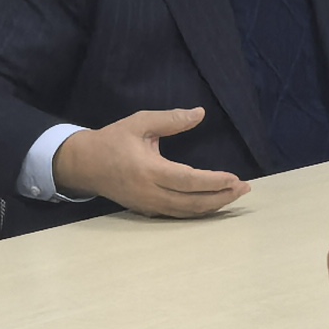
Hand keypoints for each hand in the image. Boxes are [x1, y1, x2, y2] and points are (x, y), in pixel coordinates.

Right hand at [53, 109, 249, 218]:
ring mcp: (148, 206)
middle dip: (221, 198)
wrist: (84, 165)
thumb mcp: (140, 123)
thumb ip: (171, 119)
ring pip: (186, 212)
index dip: (213, 182)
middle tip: (245, 189)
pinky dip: (198, 211)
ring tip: (235, 196)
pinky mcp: (147, 211)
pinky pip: (177, 215)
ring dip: (213, 206)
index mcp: (148, 170)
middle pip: (192, 202)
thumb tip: (200, 113)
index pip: (188, 181)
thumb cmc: (112, 141)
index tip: (235, 178)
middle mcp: (150, 193)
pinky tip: (214, 203)